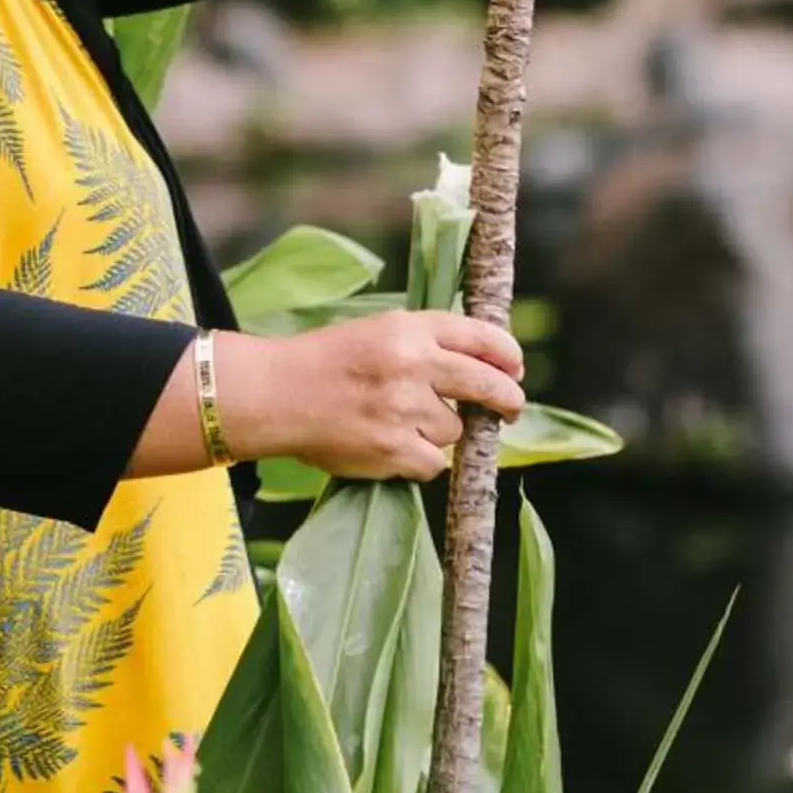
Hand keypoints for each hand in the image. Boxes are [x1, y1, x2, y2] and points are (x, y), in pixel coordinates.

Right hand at [217, 308, 525, 482]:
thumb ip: (424, 343)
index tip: (516, 368)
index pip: (480, 336)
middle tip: (509, 408)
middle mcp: (413, 365)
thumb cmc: (323, 361)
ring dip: (440, 432)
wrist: (276, 395)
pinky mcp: (395, 450)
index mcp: (409, 328)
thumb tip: (480, 365)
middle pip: (485, 385)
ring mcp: (406, 410)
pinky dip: (420, 460)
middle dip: (506, 399)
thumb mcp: (377, 331)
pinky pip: (434, 463)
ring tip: (402, 424)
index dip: (507, 354)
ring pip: (455, 431)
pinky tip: (392, 447)